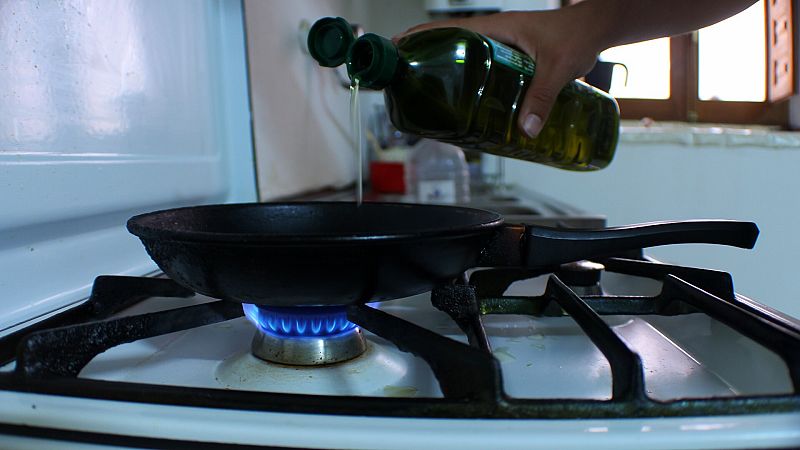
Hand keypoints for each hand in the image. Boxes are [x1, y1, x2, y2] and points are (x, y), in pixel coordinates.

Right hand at [395, 7, 607, 137]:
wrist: (596, 30)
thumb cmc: (577, 35)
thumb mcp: (557, 68)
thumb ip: (541, 98)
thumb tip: (526, 129)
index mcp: (496, 28)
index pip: (448, 29)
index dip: (420, 38)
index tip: (398, 47)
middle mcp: (495, 34)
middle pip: (450, 44)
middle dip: (427, 58)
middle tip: (408, 79)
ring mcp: (502, 45)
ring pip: (465, 56)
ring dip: (447, 69)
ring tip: (430, 92)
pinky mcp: (511, 57)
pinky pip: (483, 66)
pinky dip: (469, 78)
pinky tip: (467, 98)